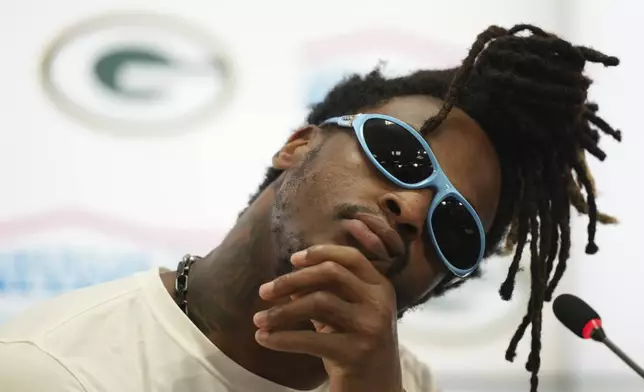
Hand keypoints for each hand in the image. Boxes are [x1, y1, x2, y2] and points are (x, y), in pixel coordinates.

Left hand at [253, 245, 402, 391]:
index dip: (320, 253)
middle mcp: (379, 303)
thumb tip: (288, 281)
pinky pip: (310, 339)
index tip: (292, 260)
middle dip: (292, 279)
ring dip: (281, 311)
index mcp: (380, 287)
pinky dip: (282, 337)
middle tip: (264, 291)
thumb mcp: (344, 315)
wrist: (377, 391)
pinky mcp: (356, 353)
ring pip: (318, 302)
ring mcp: (370, 327)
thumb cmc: (355, 348)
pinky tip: (264, 339)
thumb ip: (325, 293)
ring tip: (258, 320)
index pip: (350, 257)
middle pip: (331, 273)